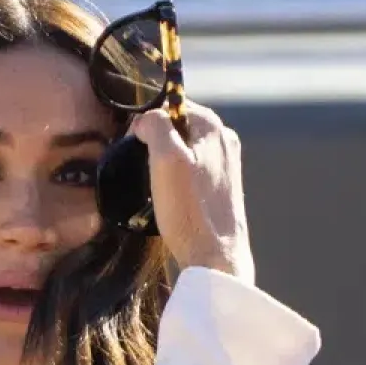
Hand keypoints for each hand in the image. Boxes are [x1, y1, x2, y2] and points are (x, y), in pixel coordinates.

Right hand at [130, 101, 254, 283]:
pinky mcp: (223, 187)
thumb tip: (145, 120)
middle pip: (177, 127)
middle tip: (148, 173)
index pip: (170, 105)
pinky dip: (177, 180)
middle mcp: (225, 140)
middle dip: (157, 145)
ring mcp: (227, 164)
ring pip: (182, 150)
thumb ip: (155, 126)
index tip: (138, 149)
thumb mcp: (165, 160)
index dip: (148, 123)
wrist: (215, 259)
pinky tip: (174, 201)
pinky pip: (192, 170)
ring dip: (165, 165)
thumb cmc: (189, 211)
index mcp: (213, 127)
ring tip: (161, 189)